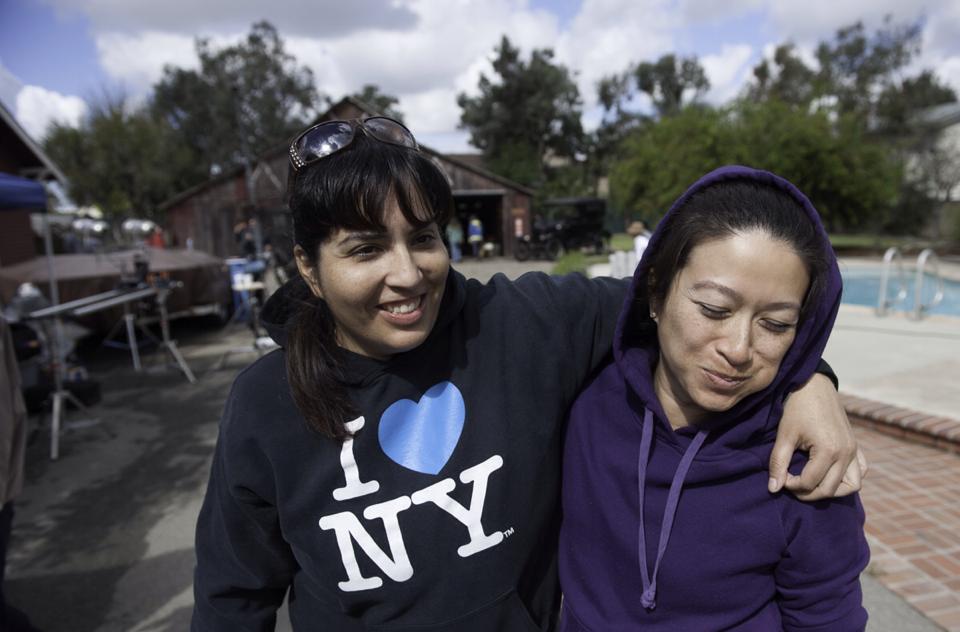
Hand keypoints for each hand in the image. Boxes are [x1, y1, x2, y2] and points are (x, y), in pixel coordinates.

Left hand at [768, 373, 867, 500]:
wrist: (814, 386)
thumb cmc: (797, 408)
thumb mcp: (785, 435)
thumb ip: (778, 463)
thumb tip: (773, 488)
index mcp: (829, 451)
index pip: (810, 483)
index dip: (791, 485)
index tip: (781, 476)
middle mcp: (846, 453)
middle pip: (830, 490)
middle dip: (809, 492)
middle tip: (792, 483)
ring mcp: (854, 450)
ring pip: (852, 486)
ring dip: (832, 490)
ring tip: (812, 483)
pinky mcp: (856, 445)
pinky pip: (861, 471)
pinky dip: (848, 478)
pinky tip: (830, 474)